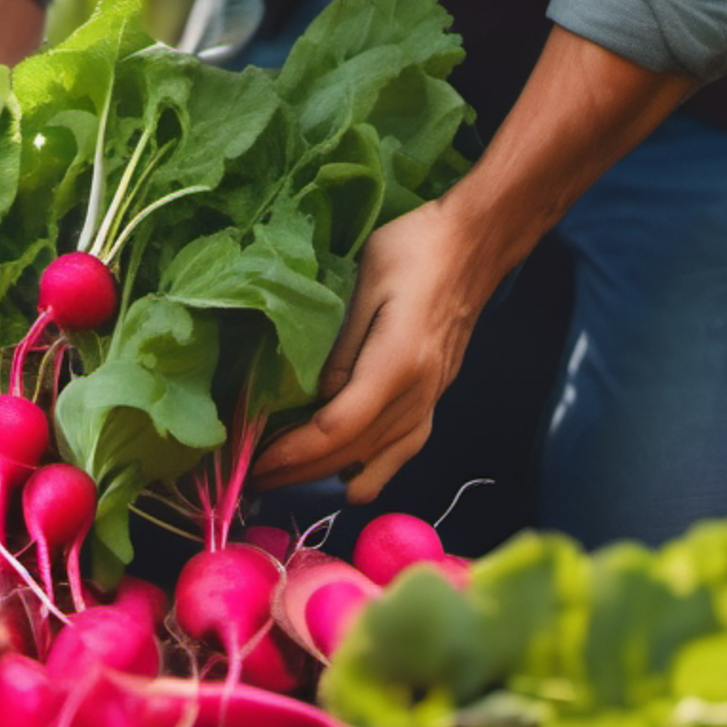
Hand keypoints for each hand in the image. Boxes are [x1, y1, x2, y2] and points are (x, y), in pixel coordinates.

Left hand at [250, 197, 497, 503]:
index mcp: (397, 364)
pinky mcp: (436, 396)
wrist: (473, 245)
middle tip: (253, 482)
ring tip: (287, 482)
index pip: (338, 428)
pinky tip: (347, 476)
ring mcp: (432, 399)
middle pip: (354, 452)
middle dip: (300, 473)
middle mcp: (418, 394)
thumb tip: (319, 399)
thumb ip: (342, 347)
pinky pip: (404, 448)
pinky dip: (371, 469)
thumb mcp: (365, 284)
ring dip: (330, 476)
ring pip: (380, 459)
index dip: (295, 454)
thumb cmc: (413, 250)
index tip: (255, 464)